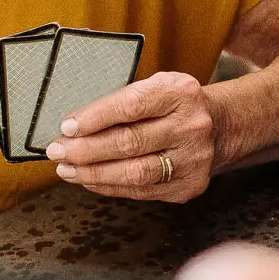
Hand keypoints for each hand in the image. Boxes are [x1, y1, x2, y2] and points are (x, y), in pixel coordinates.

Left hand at [43, 72, 219, 202]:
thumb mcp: (156, 87)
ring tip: (67, 170)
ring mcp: (193, 159)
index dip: (94, 118)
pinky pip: (142, 191)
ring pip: (134, 173)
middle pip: (130, 142)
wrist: (221, 127)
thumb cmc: (174, 106)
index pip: (131, 106)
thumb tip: (73, 128)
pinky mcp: (189, 185)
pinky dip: (110, 187)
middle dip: (86, 150)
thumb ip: (121, 103)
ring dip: (94, 173)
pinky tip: (90, 180)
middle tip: (57, 152)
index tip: (66, 127)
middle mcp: (191, 126)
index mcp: (180, 93)